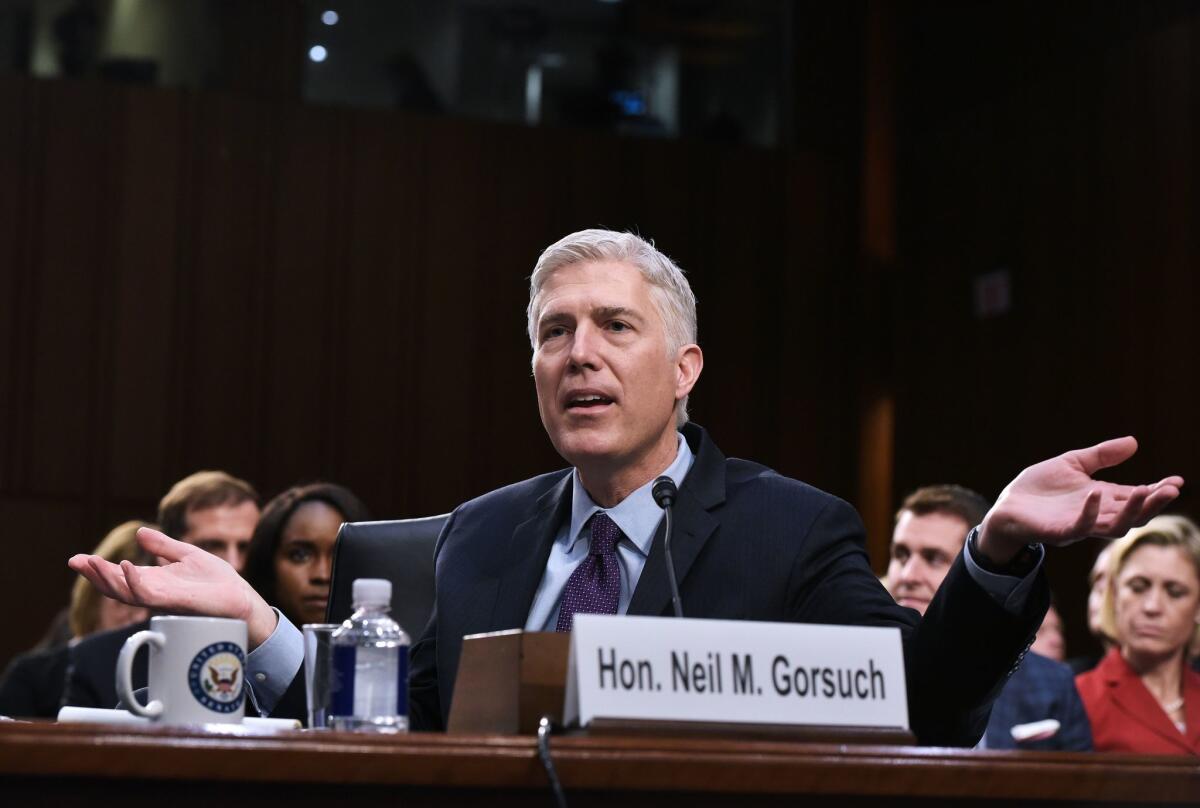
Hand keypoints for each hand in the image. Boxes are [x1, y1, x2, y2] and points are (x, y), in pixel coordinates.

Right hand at [68, 527, 278, 648]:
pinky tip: (126, 566)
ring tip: (93, 562)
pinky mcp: (175, 602)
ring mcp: (162, 599)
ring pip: (126, 592)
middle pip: (115, 586)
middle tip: (76, 561)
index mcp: (154, 581)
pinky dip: (134, 581)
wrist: (241, 597)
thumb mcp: (186, 555)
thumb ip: (163, 546)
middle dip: (95, 574)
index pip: (120, 575)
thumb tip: (139, 532)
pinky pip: (148, 594)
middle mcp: (154, 592)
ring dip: (108, 578)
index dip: (99, 568)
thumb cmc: (216, 581)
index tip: (78, 559)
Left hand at [978, 437, 1182, 563]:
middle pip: (1133, 515)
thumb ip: (1101, 456)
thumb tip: (1134, 442)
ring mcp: (1079, 525)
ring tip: (1143, 491)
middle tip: (1171, 490)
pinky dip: (1090, 512)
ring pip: (1114, 526)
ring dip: (1131, 511)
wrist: (1006, 506)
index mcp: (1102, 499)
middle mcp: (1096, 514)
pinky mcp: (1059, 532)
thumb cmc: (1039, 488)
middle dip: (1153, 503)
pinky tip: (1096, 493)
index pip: (1136, 497)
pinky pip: (1079, 527)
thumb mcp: (1072, 464)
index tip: (1177, 481)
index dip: (1157, 491)